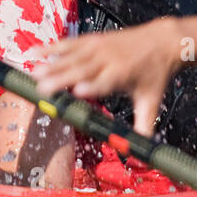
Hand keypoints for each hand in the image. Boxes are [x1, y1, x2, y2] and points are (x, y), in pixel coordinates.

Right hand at [34, 18, 182, 136]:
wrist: (162, 41)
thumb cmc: (154, 74)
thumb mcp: (151, 102)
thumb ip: (143, 128)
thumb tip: (142, 156)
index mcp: (122, 75)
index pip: (105, 83)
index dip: (92, 87)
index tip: (76, 92)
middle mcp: (108, 60)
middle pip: (83, 70)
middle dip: (62, 78)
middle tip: (42, 88)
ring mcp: (99, 48)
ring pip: (73, 56)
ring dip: (52, 63)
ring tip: (34, 72)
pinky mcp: (94, 40)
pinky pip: (70, 44)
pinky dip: (52, 48)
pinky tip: (34, 52)